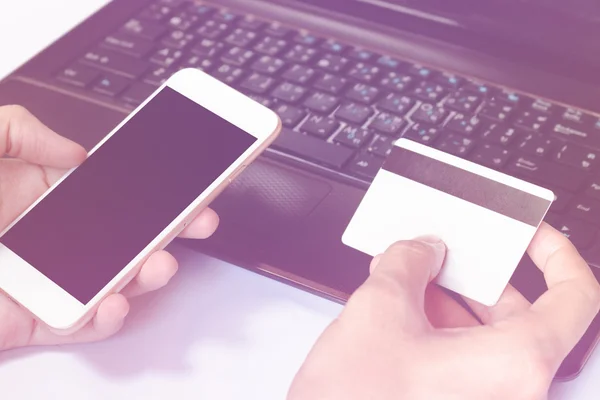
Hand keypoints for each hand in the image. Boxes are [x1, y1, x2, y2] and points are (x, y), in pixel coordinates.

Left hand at [0, 105, 218, 349]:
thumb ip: (23, 133)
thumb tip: (77, 154)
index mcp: (36, 193)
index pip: (108, 192)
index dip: (150, 189)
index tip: (182, 182)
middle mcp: (45, 236)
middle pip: (120, 236)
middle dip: (165, 230)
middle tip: (197, 219)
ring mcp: (38, 279)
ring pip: (107, 281)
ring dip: (144, 274)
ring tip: (162, 262)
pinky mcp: (24, 320)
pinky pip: (74, 323)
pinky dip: (102, 317)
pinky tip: (117, 299)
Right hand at [289, 225, 599, 399]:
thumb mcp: (380, 308)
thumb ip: (409, 261)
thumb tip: (422, 249)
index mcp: (514, 365)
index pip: (575, 297)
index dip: (557, 255)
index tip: (531, 236)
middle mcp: (511, 391)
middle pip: (520, 313)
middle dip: (475, 274)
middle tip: (447, 248)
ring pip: (486, 336)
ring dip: (449, 298)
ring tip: (408, 272)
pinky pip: (465, 358)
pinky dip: (438, 326)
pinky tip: (402, 304)